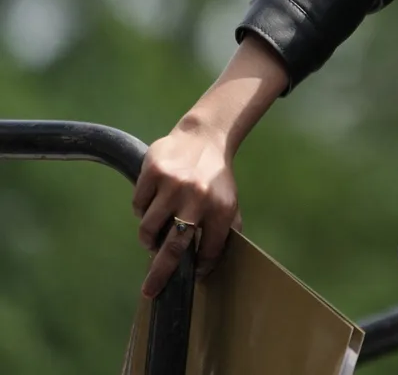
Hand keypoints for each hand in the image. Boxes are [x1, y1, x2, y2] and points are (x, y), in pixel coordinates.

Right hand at [131, 120, 241, 297]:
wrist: (204, 138)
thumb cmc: (215, 178)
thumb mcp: (228, 203)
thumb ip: (222, 232)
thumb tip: (207, 267)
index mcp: (221, 209)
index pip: (208, 250)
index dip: (199, 267)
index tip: (190, 278)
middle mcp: (198, 197)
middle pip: (174, 248)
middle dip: (160, 274)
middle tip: (150, 291)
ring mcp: (174, 185)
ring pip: (148, 228)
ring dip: (148, 237)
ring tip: (155, 230)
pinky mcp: (154, 172)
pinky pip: (138, 206)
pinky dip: (142, 209)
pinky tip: (155, 198)